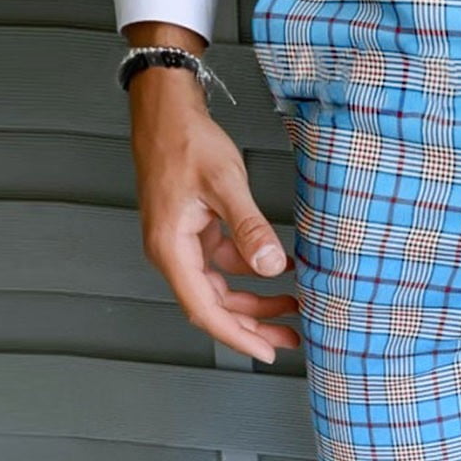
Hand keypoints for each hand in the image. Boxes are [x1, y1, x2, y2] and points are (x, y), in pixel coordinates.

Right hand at [124, 22, 299, 365]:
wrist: (166, 108)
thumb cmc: (187, 140)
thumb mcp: (225, 184)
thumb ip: (249, 227)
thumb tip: (272, 267)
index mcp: (171, 249)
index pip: (205, 310)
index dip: (237, 336)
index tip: (267, 352)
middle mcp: (173, 252)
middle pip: (214, 306)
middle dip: (253, 325)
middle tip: (291, 337)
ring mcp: (183, 243)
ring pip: (220, 288)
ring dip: (255, 300)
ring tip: (294, 308)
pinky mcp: (194, 231)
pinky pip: (223, 264)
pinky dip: (250, 270)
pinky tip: (280, 268)